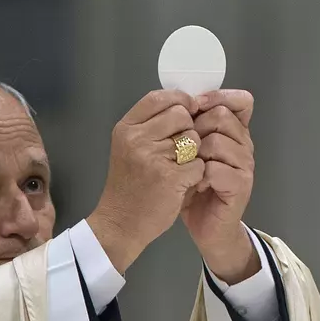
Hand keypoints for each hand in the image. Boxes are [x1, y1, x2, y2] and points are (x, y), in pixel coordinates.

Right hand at [88, 90, 204, 272]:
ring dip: (194, 153)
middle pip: (181, 114)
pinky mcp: (170, 177)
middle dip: (189, 129)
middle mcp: (137, 139)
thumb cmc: (128, 185)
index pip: (159, 97)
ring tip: (180, 168)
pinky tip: (184, 183)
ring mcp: (153, 158)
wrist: (120, 223)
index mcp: (126, 128)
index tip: (188, 112)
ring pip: (194, 138)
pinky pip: (199, 164)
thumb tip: (185, 105)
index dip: (180, 100)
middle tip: (180, 150)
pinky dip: (197, 174)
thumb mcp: (129, 147)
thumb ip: (151, 125)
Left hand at [181, 90, 259, 283]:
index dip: (217, 97)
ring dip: (194, 154)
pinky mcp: (241, 186)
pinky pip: (216, 168)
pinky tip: (193, 184)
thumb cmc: (194, 188)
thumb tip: (177, 102)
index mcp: (234, 132)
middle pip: (222, 116)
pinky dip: (198, 175)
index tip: (194, 106)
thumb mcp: (189, 154)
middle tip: (183, 149)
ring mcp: (245, 165)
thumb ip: (190, 128)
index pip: (240, 101)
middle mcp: (244, 144)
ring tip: (187, 169)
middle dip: (195, 128)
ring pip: (217, 141)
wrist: (206, 228)